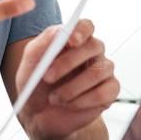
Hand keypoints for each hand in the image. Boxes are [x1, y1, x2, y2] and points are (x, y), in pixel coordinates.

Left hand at [16, 20, 118, 138]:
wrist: (37, 114)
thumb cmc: (34, 82)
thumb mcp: (31, 61)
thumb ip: (44, 42)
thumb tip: (62, 30)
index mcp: (74, 39)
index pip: (86, 26)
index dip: (81, 30)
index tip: (70, 40)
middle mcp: (92, 52)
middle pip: (94, 46)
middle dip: (69, 62)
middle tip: (47, 77)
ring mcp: (103, 71)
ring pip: (98, 72)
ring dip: (72, 88)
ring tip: (54, 98)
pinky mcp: (109, 92)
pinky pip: (104, 93)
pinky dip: (82, 100)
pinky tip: (69, 104)